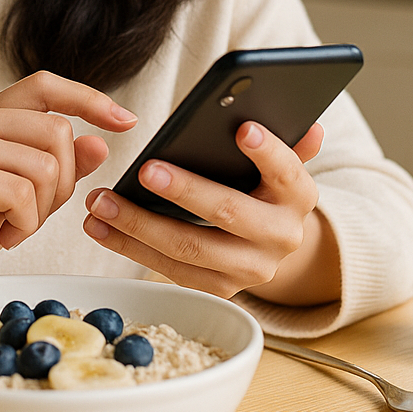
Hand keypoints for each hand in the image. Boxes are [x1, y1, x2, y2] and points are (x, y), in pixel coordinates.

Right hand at [0, 71, 137, 289]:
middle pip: (57, 131)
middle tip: (35, 214)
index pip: (45, 86)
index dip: (89, 97)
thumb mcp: (15, 196)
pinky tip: (2, 235)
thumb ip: (52, 169)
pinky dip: (23, 223)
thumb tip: (99, 143)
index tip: (126, 120)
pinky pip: (22, 193)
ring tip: (11, 227)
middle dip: (63, 181)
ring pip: (44, 166)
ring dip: (40, 210)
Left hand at [82, 121, 325, 298]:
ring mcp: (250, 269)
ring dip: (139, 225)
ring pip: (190, 248)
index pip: (287, 169)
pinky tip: (102, 226)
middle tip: (145, 169)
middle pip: (228, 213)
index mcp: (298, 196)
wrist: (272, 246)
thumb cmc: (266, 189)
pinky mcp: (219, 288)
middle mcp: (280, 237)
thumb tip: (311, 123)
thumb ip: (291, 143)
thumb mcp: (282, 164)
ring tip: (101, 201)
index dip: (267, 151)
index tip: (242, 129)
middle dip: (184, 191)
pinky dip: (131, 247)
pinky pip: (171, 269)